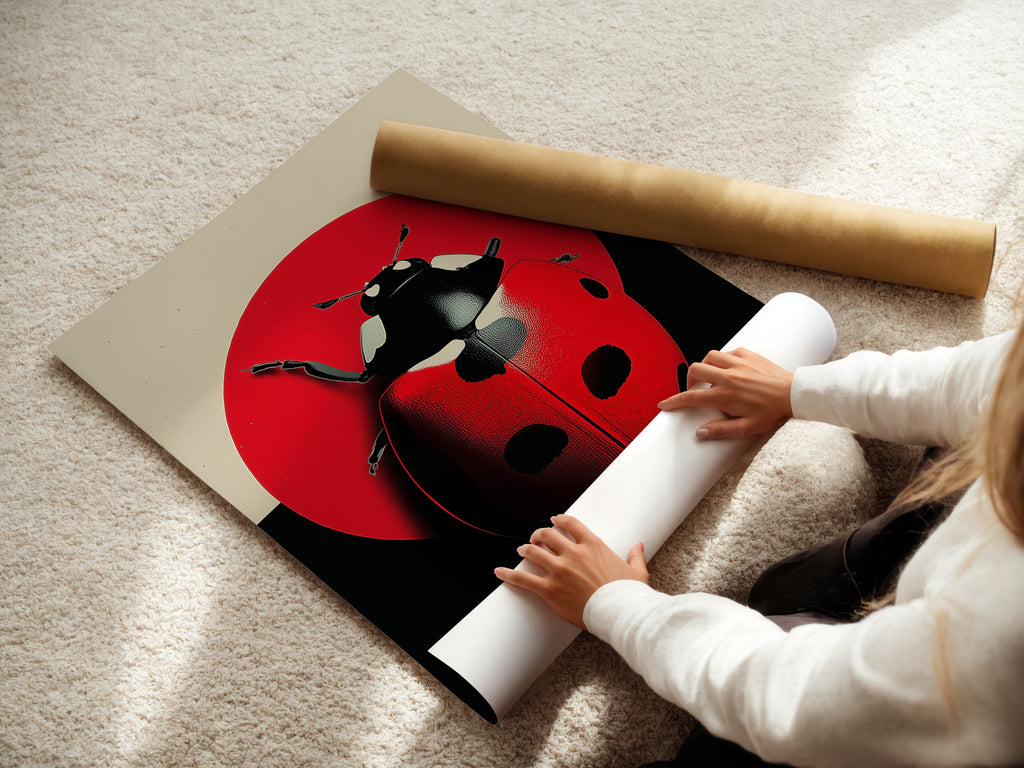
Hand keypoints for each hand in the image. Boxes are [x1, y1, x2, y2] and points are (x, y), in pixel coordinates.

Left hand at [494, 514, 647, 629]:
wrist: (620, 614)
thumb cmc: (628, 595)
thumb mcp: (636, 572)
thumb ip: (635, 556)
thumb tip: (638, 546)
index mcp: (593, 545)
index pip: (570, 524)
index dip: (559, 520)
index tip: (554, 521)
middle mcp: (573, 554)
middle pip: (547, 535)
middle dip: (539, 534)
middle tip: (535, 538)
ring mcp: (559, 571)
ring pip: (533, 552)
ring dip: (525, 549)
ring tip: (521, 550)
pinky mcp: (549, 589)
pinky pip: (523, 579)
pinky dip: (509, 574)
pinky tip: (499, 571)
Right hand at [657, 347, 792, 439]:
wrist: (794, 394)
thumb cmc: (772, 412)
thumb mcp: (748, 428)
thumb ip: (722, 430)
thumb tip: (700, 433)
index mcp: (725, 395)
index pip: (691, 397)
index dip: (674, 401)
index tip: (664, 405)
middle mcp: (728, 376)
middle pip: (695, 370)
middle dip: (688, 380)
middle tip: (693, 389)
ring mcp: (738, 363)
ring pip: (709, 357)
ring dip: (704, 366)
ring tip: (709, 377)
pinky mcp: (748, 354)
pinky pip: (727, 352)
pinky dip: (722, 359)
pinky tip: (727, 369)